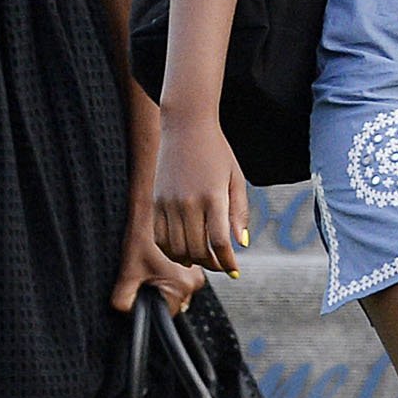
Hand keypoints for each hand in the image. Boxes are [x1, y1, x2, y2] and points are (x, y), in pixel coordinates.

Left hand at [110, 211, 201, 313]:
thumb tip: (126, 312)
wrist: (153, 204)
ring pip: (180, 286)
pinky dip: (173, 268)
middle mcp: (197, 279)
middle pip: (175, 300)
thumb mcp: (128, 269)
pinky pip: (184, 272)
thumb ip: (124, 298)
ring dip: (167, 279)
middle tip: (146, 270)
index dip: (151, 304)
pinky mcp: (199, 258)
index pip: (168, 312)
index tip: (143, 290)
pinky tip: (161, 255)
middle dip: (159, 290)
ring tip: (153, 260)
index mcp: (183, 285)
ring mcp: (200, 268)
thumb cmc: (142, 233)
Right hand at [151, 112, 247, 276]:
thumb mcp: (235, 179)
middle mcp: (188, 202)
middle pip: (198, 250)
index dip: (228, 262)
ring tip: (202, 258)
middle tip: (220, 264)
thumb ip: (239, 213)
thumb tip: (241, 244)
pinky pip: (159, 238)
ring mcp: (168, 203)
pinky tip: (182, 249)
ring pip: (176, 248)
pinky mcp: (155, 201)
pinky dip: (170, 250)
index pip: (220, 242)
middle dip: (212, 263)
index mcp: (213, 196)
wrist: (185, 126)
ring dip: (190, 260)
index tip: (234, 271)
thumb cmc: (216, 152)